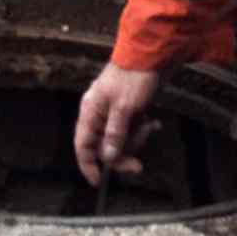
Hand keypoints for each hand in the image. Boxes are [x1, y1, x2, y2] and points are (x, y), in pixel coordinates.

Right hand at [73, 64, 161, 185]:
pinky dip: (142, 129)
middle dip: (122, 154)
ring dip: (136, 139)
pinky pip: (132, 129)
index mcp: (91, 111)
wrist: (152, 53)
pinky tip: (154, 123)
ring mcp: (114, 112)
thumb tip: (108, 157)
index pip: (82, 145)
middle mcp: (99, 113)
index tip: (98, 181)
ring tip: (149, 126)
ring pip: (120, 139)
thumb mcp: (125, 107)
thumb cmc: (134, 77)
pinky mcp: (129, 110)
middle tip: (138, 165)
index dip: (88, 165)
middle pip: (104, 147)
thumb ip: (115, 133)